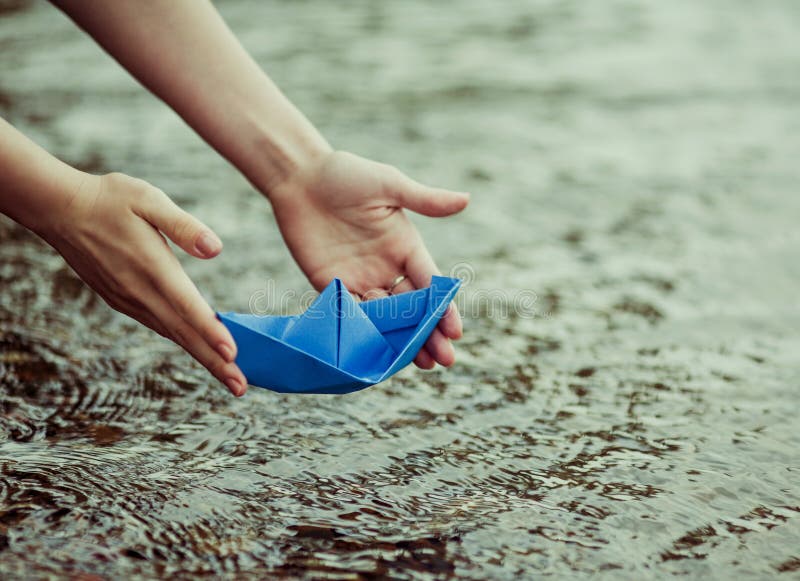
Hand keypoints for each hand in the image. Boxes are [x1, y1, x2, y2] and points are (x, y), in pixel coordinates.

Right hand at [39, 172, 247, 395]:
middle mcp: (141, 292)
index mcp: (153, 268)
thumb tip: (216, 249)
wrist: (62, 210)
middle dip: (214, 362)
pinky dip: (183, 341)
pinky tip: (199, 349)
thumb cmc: (111, 198)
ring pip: (173, 334)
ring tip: (229, 378)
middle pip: (184, 333)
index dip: (211, 332)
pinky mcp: (123, 301)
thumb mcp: (149, 199)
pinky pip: (159, 326)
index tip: (233, 355)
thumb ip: (183, 225)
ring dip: (202, 357)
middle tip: (241, 387)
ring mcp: (130, 301)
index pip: (187, 307)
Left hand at [270, 151, 469, 368]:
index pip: (431, 284)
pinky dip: (365, 334)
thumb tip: (466, 200)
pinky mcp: (332, 286)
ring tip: (418, 365)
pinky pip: (352, 315)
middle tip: (444, 360)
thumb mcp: (388, 185)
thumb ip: (424, 200)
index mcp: (406, 246)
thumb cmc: (346, 175)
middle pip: (413, 309)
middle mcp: (387, 267)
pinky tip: (377, 353)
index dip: (444, 308)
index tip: (456, 331)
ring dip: (401, 341)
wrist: (299, 177)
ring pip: (386, 319)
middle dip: (429, 334)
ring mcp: (361, 279)